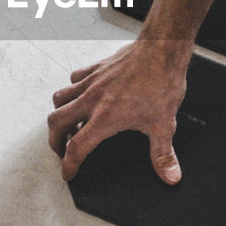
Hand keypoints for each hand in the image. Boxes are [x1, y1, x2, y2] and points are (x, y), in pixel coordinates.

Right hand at [47, 40, 189, 183]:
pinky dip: (72, 90)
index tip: (68, 172)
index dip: (69, 164)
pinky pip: (74, 79)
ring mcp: (92, 81)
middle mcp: (92, 100)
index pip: (77, 147)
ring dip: (60, 114)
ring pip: (60, 99)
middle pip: (57, 123)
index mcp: (105, 118)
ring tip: (69, 124)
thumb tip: (171, 176)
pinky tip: (83, 95)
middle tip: (61, 150)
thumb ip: (163, 154)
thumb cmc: (161, 82)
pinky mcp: (96, 68)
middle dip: (55, 141)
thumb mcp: (164, 124)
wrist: (161, 50)